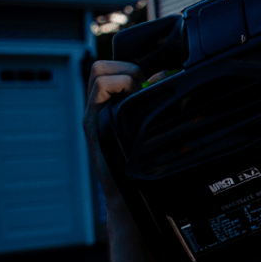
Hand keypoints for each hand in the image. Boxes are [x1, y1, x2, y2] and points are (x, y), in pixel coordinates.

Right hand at [81, 60, 145, 198]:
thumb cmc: (140, 165)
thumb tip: (168, 81)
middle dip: (126, 69)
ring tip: (136, 96)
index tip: (147, 85)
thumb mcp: (149, 130)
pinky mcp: (92, 123)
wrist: (126, 193)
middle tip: (141, 90)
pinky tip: (130, 103)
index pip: (110, 71)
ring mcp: (93, 115)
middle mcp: (97, 108)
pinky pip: (100, 89)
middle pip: (101, 67)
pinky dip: (119, 86)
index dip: (128, 69)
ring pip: (98, 73)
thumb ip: (154, 109)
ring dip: (124, 77)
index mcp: (109, 107)